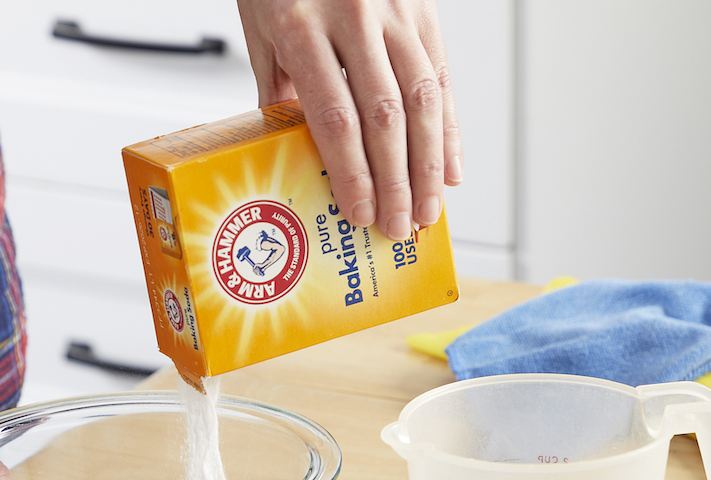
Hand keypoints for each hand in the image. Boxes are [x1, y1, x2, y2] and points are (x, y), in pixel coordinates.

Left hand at [236, 0, 462, 239]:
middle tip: (398, 227)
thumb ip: (279, 86)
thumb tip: (296, 148)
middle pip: (385, 116)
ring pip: (423, 98)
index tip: (360, 212)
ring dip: (430, 164)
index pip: (335, 116)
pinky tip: (451, 166)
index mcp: (301, 24)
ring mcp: (395, 10)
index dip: (352, 172)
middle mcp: (354, 16)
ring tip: (429, 209)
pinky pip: (441, 74)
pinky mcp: (422, 7)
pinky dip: (448, 126)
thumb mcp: (260, 26)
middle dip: (396, 181)